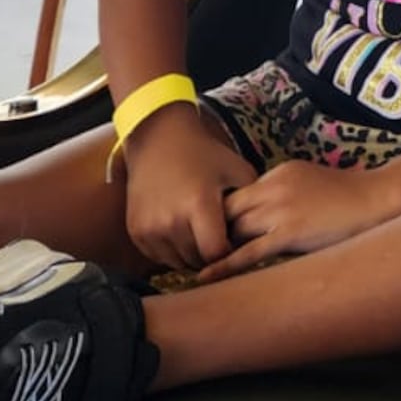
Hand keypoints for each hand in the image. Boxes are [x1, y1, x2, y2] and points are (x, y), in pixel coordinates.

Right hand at [122, 108, 255, 272]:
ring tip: (202, 234)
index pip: (216, 253)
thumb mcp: (237, 170)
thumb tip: (264, 231)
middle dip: (212, 254)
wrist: (159, 138)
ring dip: (193, 255)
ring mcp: (149, 228)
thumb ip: (253, 202)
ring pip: (178, 262)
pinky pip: (160, 256)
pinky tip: (183, 232)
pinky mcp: (136, 232)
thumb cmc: (204, 154)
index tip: (236, 243)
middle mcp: (170, 221)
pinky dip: (173, 251)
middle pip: (197, 260)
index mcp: (198, 205)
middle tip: (221, 239)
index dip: (229, 253)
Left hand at [195, 160, 400, 281]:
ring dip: (216, 248)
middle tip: (193, 253)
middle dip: (212, 231)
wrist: (380, 199)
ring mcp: (281, 209)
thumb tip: (268, 218)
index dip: (223, 216)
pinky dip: (224, 265)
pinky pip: (248, 252)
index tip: (209, 232)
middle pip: (228, 210)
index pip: (238, 195)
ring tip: (193, 267)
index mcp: (280, 173)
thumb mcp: (312, 183)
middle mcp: (274, 186)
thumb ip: (287, 195)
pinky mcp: (289, 232)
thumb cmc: (352, 197)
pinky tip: (206, 277)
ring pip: (234, 230)